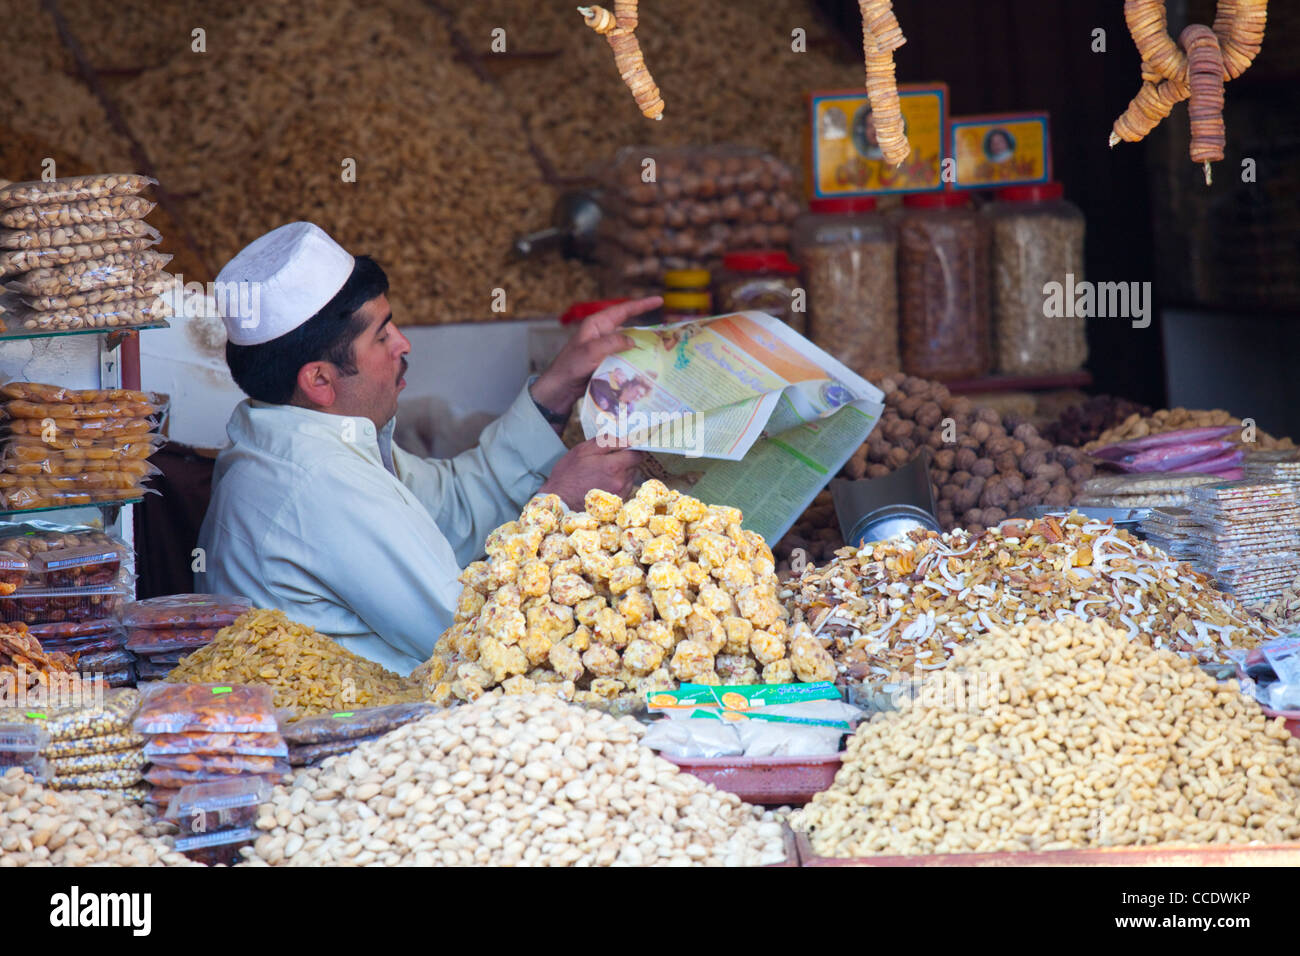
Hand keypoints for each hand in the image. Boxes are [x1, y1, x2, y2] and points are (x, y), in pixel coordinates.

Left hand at [530, 296, 662, 417]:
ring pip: (629, 344)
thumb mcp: (591, 351)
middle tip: (667, 329)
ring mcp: (605, 348)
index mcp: (597, 324)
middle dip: (647, 327)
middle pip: (630, 326)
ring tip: (662, 350)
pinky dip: (636, 360)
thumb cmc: (571, 366)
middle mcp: (603, 334)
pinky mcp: (607, 361)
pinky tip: (647, 366)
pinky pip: (625, 357)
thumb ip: (612, 343)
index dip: (642, 305)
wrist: (561, 387)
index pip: (623, 310)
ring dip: (643, 347)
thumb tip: (632, 340)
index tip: (659, 300)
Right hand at [539, 438, 642, 509]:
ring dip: (622, 472)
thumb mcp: (582, 450)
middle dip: (625, 460)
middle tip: (608, 459)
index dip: (632, 449)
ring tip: (603, 473)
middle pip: (635, 466)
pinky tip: (603, 483)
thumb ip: (606, 441)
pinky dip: (618, 484)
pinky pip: (625, 489)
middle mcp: (621, 482)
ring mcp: (620, 494)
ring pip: (630, 478)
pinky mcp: (617, 504)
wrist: (559, 502)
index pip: (638, 454)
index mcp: (614, 466)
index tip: (626, 447)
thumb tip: (625, 438)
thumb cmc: (568, 475)